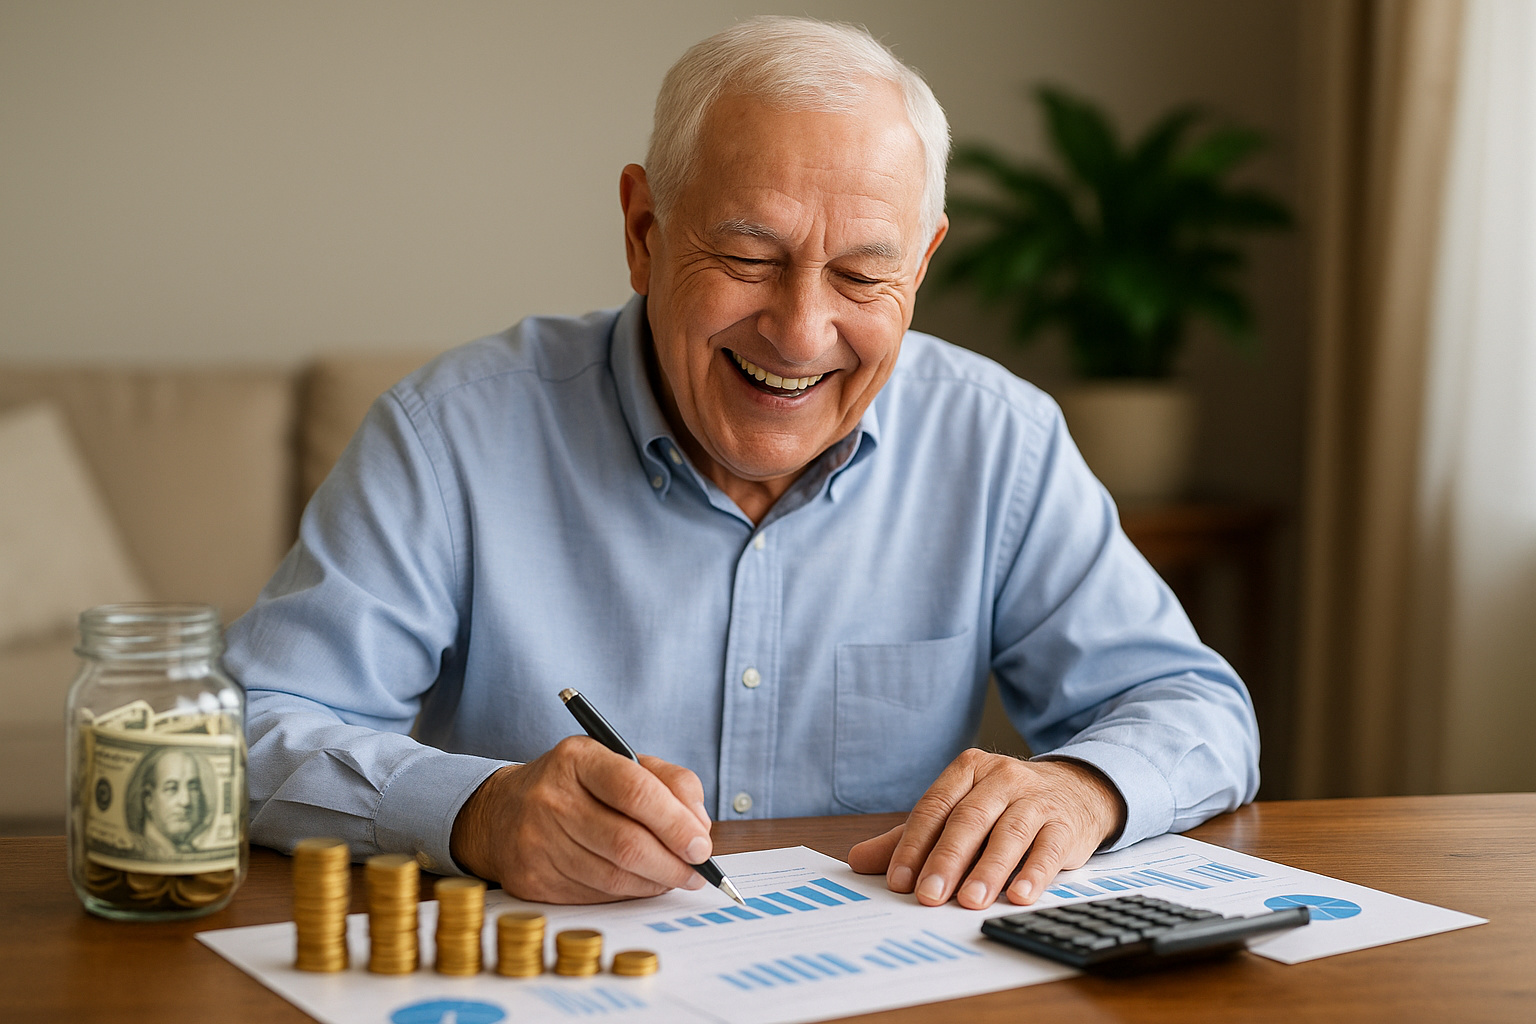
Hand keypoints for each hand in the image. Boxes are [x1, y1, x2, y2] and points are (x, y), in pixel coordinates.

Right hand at [448, 736, 713, 902]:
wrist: (502, 813)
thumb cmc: (576, 785)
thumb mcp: (619, 761)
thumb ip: (668, 782)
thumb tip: (699, 826)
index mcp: (577, 759)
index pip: (635, 791)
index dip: (675, 822)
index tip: (701, 845)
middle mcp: (551, 798)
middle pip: (627, 842)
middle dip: (673, 863)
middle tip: (698, 871)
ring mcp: (537, 842)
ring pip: (614, 876)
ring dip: (656, 882)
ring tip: (676, 877)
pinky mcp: (532, 880)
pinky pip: (596, 895)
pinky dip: (629, 893)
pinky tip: (641, 884)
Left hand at [847, 750, 1125, 909]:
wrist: (1075, 790)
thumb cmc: (1004, 806)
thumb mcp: (957, 812)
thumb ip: (911, 837)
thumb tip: (859, 861)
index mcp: (967, 770)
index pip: (934, 807)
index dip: (914, 845)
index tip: (899, 881)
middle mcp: (1001, 778)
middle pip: (968, 820)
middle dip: (946, 860)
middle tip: (929, 895)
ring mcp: (1035, 800)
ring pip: (1008, 834)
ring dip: (988, 870)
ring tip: (970, 900)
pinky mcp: (1064, 825)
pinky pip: (1047, 849)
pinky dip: (1033, 873)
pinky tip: (1019, 896)